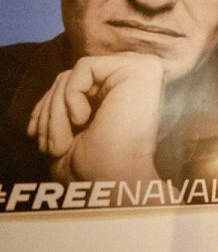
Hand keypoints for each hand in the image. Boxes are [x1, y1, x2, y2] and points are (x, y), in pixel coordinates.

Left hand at [27, 53, 165, 181]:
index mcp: (125, 95)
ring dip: (55, 111)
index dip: (47, 109)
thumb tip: (62, 81)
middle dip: (48, 112)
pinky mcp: (142, 69)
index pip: (73, 85)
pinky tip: (83, 120)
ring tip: (65, 140)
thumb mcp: (67, 130)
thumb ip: (66, 99)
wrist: (114, 184)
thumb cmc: (94, 168)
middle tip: (53, 147)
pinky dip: (70, 96)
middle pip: (69, 79)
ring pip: (72, 74)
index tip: (40, 140)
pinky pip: (84, 67)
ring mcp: (143, 72)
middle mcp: (138, 81)